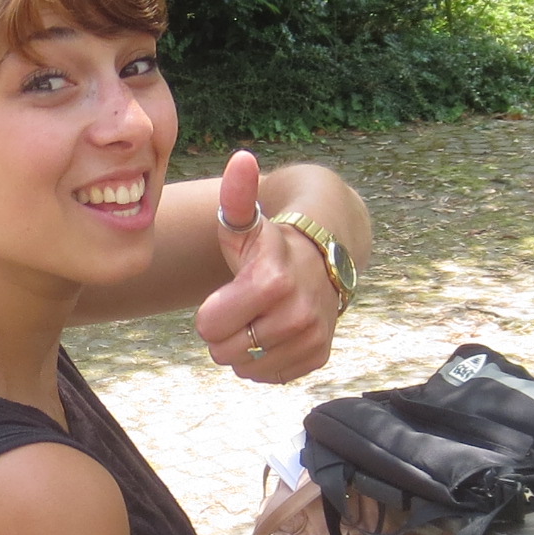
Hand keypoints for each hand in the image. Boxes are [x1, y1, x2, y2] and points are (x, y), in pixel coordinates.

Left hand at [196, 152, 343, 384]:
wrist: (324, 261)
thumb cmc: (271, 244)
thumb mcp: (247, 223)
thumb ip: (235, 197)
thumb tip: (241, 158)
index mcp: (272, 281)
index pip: (209, 326)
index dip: (211, 311)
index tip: (230, 292)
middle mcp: (297, 313)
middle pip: (223, 352)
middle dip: (225, 332)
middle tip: (244, 306)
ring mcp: (311, 337)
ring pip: (245, 367)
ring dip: (244, 348)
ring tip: (260, 318)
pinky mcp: (318, 356)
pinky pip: (269, 377)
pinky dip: (265, 360)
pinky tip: (275, 333)